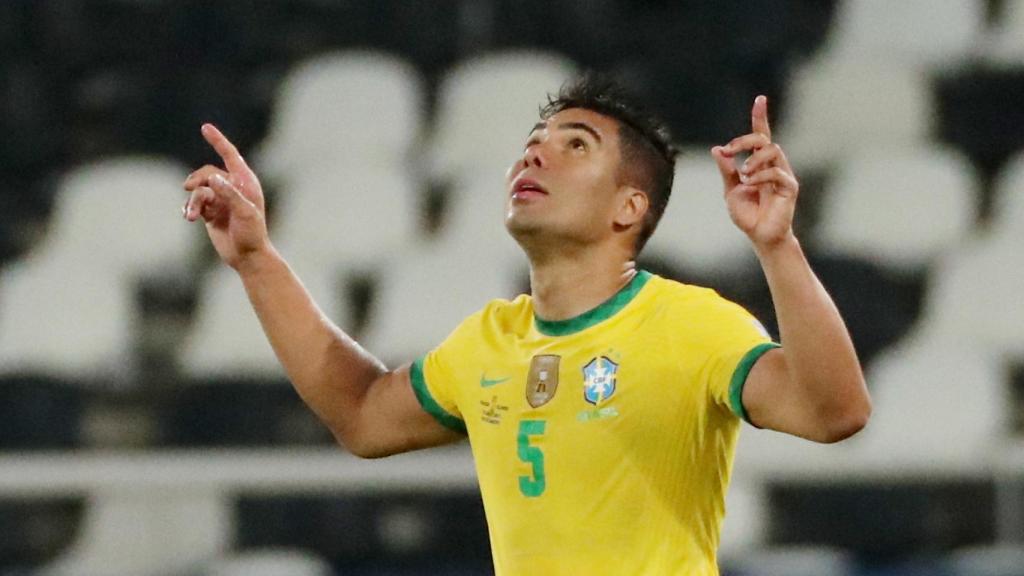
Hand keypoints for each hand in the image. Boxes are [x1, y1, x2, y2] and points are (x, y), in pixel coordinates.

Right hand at [183, 124, 269, 269]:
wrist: (247, 256)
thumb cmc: (252, 233)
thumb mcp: (244, 212)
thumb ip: (229, 193)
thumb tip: (213, 178)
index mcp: (245, 182)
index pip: (230, 155)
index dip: (218, 141)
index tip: (205, 127)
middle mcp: (231, 188)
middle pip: (207, 173)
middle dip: (197, 179)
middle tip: (189, 188)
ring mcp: (220, 200)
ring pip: (198, 190)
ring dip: (192, 201)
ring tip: (190, 216)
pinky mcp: (210, 213)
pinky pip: (194, 203)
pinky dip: (188, 208)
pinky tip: (188, 216)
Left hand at [711, 96, 798, 250]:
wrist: (759, 235)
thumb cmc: (747, 214)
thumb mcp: (731, 190)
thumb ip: (727, 170)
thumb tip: (718, 149)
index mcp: (759, 163)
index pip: (761, 135)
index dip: (760, 116)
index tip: (760, 99)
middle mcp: (773, 165)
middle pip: (763, 138)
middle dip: (745, 140)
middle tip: (730, 150)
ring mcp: (783, 174)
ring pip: (772, 150)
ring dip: (753, 159)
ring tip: (743, 174)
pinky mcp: (789, 187)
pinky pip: (777, 172)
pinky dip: (760, 176)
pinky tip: (750, 184)